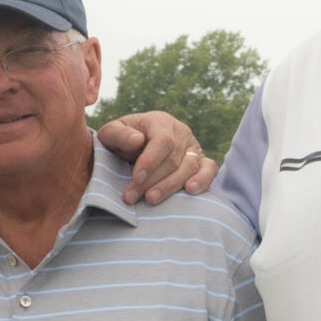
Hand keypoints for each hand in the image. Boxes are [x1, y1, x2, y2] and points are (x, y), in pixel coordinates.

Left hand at [94, 110, 216, 202]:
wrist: (137, 146)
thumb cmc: (122, 141)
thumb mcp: (111, 133)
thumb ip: (118, 134)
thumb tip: (137, 140)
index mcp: (160, 122)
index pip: (162, 141)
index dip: (150, 161)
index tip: (135, 178)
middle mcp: (180, 132)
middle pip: (172, 159)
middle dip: (151, 180)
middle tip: (131, 197)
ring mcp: (192, 147)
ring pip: (189, 167)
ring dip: (170, 186)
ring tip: (151, 199)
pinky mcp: (201, 162)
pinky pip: (209, 169)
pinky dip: (203, 180)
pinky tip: (190, 190)